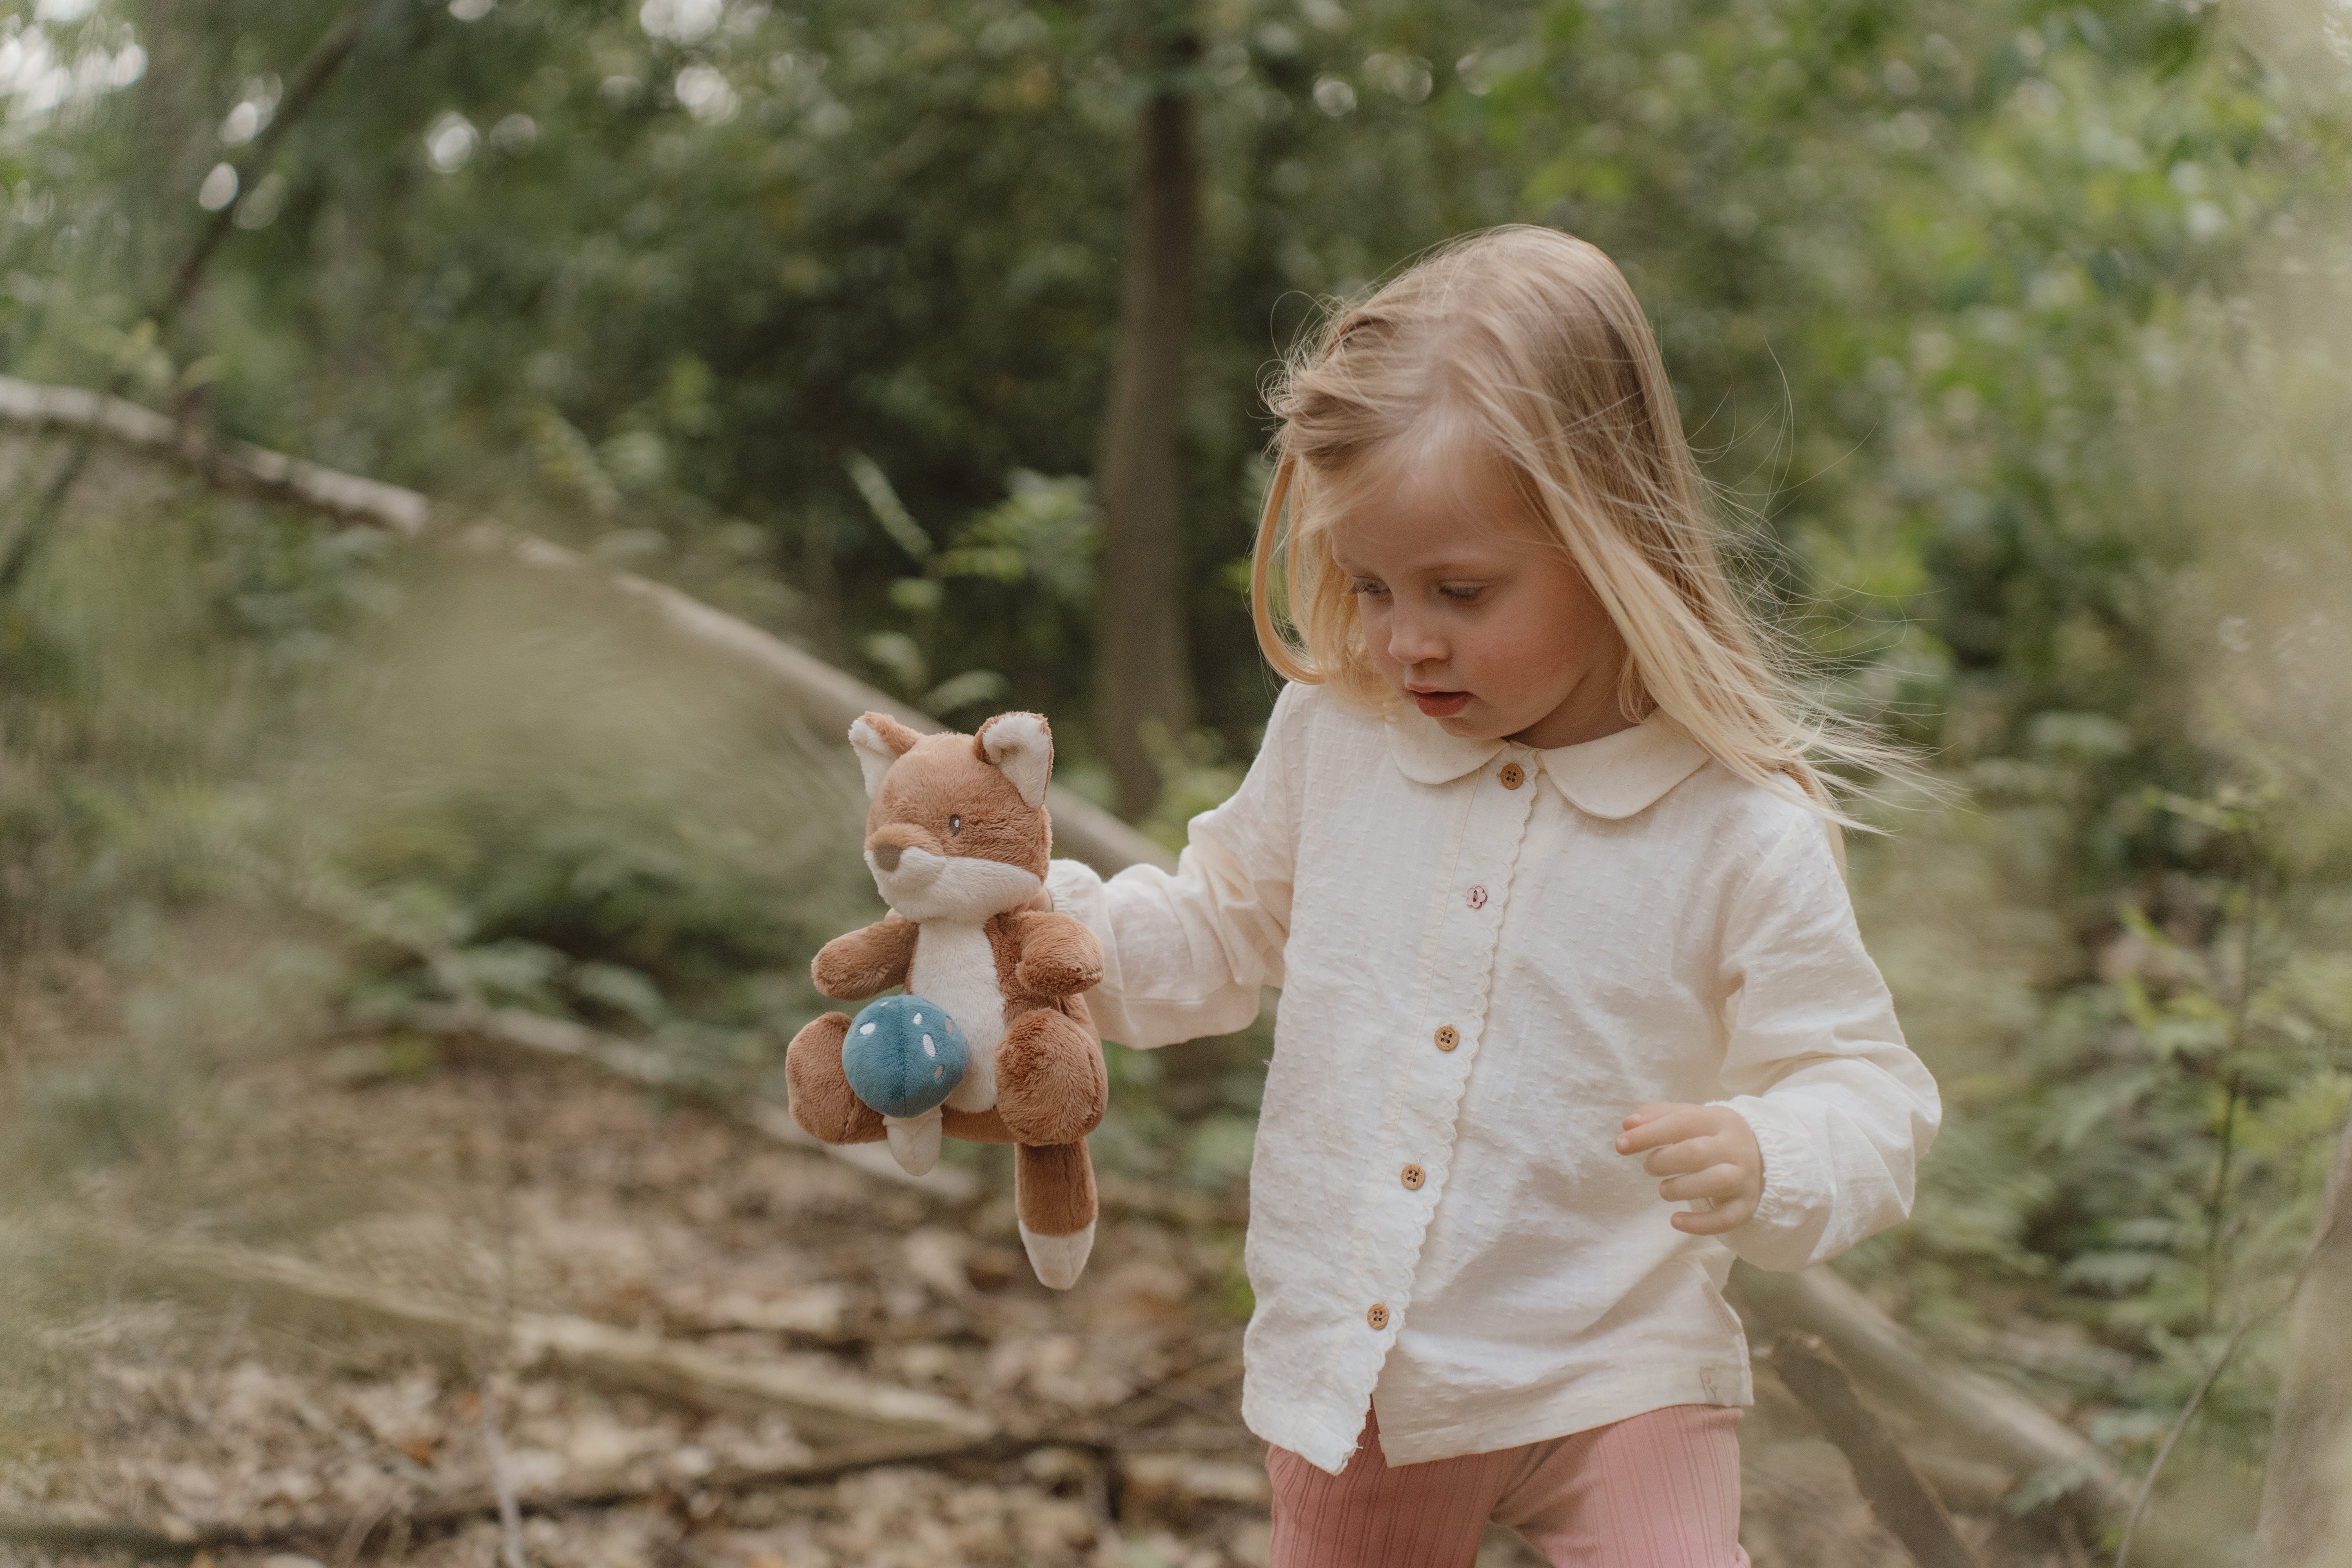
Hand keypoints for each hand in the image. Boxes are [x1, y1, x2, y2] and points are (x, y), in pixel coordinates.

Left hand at [1614, 1103, 1762, 1235]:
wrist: (1762, 1158)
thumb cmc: (1712, 1137)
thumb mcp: (1691, 1118)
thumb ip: (1658, 1117)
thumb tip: (1628, 1124)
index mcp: (1719, 1120)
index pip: (1682, 1122)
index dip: (1649, 1134)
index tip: (1621, 1144)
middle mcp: (1735, 1147)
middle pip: (1697, 1152)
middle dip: (1664, 1160)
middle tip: (1648, 1167)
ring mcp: (1744, 1177)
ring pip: (1716, 1181)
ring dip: (1681, 1188)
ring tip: (1663, 1190)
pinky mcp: (1746, 1205)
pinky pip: (1726, 1218)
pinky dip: (1699, 1224)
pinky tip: (1675, 1221)